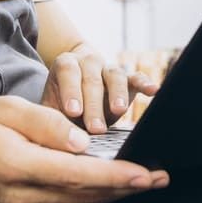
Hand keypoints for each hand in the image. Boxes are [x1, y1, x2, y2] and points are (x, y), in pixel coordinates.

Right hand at [0, 96, 168, 202]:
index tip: (146, 174)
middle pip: (85, 196)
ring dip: (113, 196)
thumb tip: (83, 142)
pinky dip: (90, 199)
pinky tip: (108, 190)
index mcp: (18, 166)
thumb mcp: (6, 110)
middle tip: (160, 178)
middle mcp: (22, 195)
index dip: (116, 177)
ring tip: (144, 184)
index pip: (78, 175)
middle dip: (126, 188)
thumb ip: (48, 125)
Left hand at [41, 46, 159, 133]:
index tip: (72, 112)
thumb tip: (48, 140)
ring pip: (115, 76)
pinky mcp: (128, 78)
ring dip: (118, 94)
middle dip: (94, 105)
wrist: (77, 86)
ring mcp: (109, 68)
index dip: (71, 91)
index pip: (68, 72)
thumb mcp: (49, 108)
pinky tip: (153, 91)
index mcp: (66, 64)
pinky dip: (145, 83)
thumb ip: (48, 120)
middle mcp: (89, 61)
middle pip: (92, 79)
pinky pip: (137, 78)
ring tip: (119, 111)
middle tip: (95, 129)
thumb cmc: (61, 104)